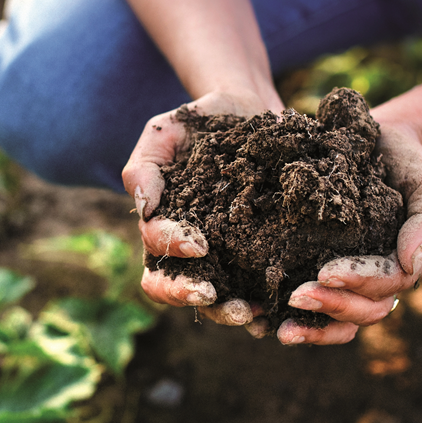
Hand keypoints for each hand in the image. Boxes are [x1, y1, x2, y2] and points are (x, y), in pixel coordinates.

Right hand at [123, 90, 280, 325]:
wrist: (250, 109)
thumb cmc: (200, 122)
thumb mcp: (165, 132)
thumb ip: (144, 167)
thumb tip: (143, 208)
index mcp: (162, 223)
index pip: (155, 250)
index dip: (172, 250)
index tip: (199, 244)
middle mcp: (190, 248)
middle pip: (175, 288)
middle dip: (189, 295)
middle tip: (212, 295)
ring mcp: (225, 256)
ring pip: (214, 299)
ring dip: (227, 310)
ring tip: (250, 312)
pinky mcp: (258, 254)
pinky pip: (256, 289)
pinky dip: (264, 306)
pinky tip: (278, 311)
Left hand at [275, 120, 421, 344]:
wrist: (378, 143)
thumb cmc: (407, 160)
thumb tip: (413, 264)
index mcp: (405, 262)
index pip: (387, 283)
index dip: (358, 282)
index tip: (325, 272)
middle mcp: (380, 279)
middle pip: (364, 310)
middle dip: (332, 306)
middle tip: (295, 296)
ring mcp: (353, 280)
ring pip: (342, 321)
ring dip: (313, 328)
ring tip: (281, 329)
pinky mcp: (323, 270)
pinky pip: (316, 309)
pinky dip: (296, 321)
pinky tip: (262, 322)